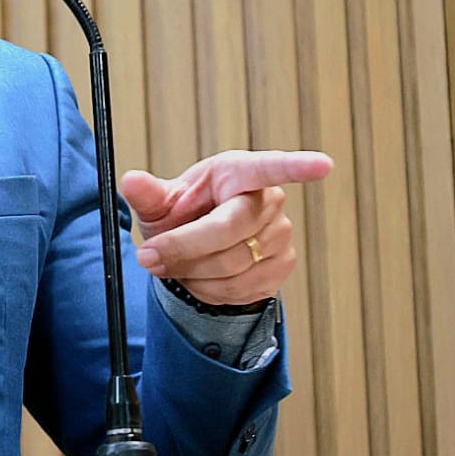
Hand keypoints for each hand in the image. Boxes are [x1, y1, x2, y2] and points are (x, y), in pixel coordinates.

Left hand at [120, 150, 331, 306]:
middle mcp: (267, 201)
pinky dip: (209, 291)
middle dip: (183, 249)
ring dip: (192, 273)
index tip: (322, 164)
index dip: (297, 167)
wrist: (196, 245)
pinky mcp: (283, 266)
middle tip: (149, 257)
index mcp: (238, 171)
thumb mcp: (160, 202)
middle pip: (229, 231)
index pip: (270, 167)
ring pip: (232, 266)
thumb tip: (131, 181)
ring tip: (177, 264)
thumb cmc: (181, 213)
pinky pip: (242, 289)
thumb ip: (147, 194)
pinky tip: (199, 277)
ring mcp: (281, 235)